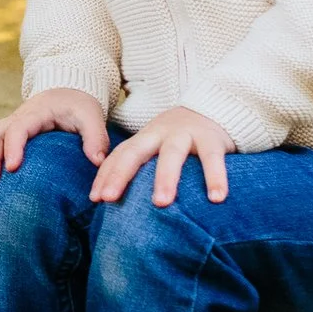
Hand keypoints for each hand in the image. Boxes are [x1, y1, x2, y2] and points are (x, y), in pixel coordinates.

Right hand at [0, 88, 109, 186]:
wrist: (66, 93)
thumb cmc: (78, 107)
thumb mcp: (91, 117)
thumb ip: (96, 138)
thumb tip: (98, 163)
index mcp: (35, 113)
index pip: (18, 128)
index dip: (13, 146)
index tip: (14, 168)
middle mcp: (14, 119)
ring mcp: (5, 128)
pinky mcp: (2, 138)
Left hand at [88, 106, 233, 207]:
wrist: (217, 108)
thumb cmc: (181, 137)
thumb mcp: (158, 145)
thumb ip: (142, 165)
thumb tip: (118, 198)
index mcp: (144, 137)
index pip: (119, 156)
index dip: (105, 175)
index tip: (95, 199)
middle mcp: (160, 133)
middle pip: (135, 152)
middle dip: (120, 175)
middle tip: (109, 199)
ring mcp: (185, 133)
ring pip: (172, 155)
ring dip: (165, 179)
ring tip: (161, 204)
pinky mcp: (211, 138)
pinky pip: (212, 159)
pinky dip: (215, 178)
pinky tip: (217, 199)